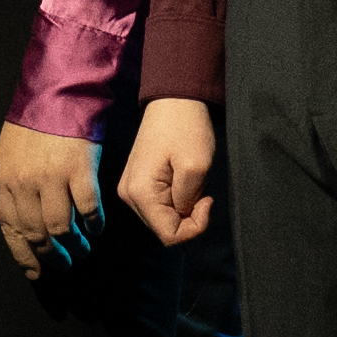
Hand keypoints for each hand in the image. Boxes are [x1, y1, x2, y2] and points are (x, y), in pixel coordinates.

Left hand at [0, 119, 103, 277]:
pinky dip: (94, 224)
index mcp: (3, 181)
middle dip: (51, 257)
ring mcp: (51, 178)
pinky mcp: (78, 170)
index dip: (25, 256)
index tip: (37, 272)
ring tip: (82, 250)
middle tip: (64, 265)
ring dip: (74, 246)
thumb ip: (13, 189)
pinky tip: (97, 228)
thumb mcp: (10, 156)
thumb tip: (25, 227)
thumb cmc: (34, 124)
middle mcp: (23, 183)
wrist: (57, 91)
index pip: (11, 231)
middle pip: (37, 235)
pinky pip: (87, 209)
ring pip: (61, 229)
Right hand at [126, 98, 220, 251]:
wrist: (174, 100)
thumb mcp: (196, 167)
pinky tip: (183, 180)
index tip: (207, 200)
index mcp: (140, 193)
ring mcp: (130, 188)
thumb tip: (183, 215)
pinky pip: (159, 205)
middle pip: (164, 229)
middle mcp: (128, 195)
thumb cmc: (186, 128)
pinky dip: (176, 199)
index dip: (194, 227)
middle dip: (188, 217)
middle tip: (202, 191)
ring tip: (192, 181)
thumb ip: (188, 202)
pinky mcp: (137, 182)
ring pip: (162, 218)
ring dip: (182, 207)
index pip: (169, 236)